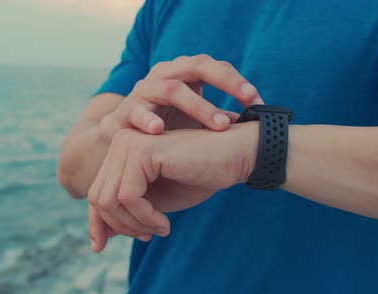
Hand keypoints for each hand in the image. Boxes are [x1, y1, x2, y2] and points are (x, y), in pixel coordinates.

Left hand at [89, 55, 262, 250]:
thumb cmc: (200, 177)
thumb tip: (97, 239)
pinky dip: (144, 217)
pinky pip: (128, 196)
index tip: (101, 246)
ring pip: (109, 199)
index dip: (96, 223)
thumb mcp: (156, 203)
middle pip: (98, 197)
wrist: (234, 157)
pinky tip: (164, 223)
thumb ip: (128, 214)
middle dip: (119, 226)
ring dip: (134, 224)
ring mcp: (129, 143)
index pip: (97, 192)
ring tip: (160, 228)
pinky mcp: (143, 150)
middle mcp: (121, 142)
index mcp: (122, 152)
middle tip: (149, 235)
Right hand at [98, 54, 262, 136]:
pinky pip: (136, 112)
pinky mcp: (124, 112)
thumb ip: (221, 119)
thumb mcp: (194, 121)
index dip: (236, 80)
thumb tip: (257, 124)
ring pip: (171, 88)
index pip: (213, 67)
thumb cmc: (165, 130)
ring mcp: (142, 91)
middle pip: (196, 66)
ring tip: (219, 124)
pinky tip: (160, 129)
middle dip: (224, 82)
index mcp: (183, 75)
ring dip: (198, 106)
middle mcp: (163, 76)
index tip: (257, 100)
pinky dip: (148, 119)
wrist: (120, 143)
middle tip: (247, 100)